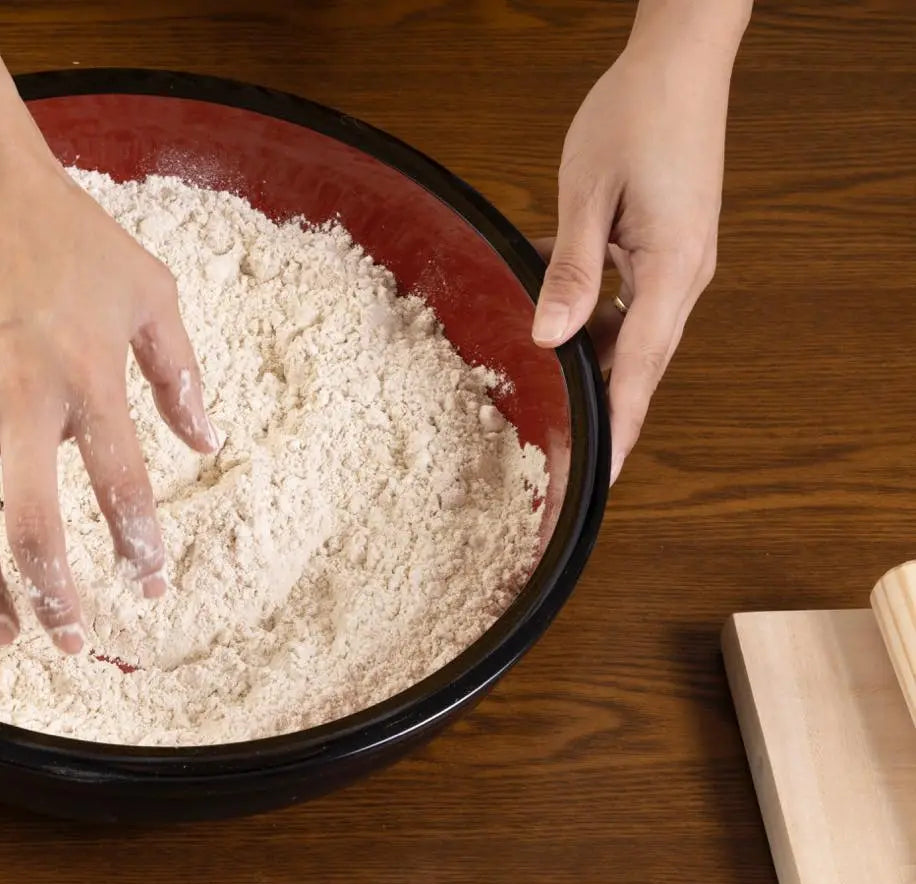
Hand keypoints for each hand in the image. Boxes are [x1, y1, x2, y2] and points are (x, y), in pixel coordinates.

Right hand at [0, 149, 218, 652]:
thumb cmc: (73, 239)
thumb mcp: (151, 293)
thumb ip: (180, 374)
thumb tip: (206, 443)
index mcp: (89, 378)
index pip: (121, 486)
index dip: (139, 548)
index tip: (151, 589)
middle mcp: (23, 399)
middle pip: (32, 525)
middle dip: (53, 595)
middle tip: (72, 641)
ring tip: (2, 632)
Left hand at [531, 15, 742, 483]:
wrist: (679, 60)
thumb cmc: (635, 114)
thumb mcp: (587, 194)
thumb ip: (570, 270)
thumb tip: (549, 338)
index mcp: (671, 268)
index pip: (639, 370)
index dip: (619, 426)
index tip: (602, 477)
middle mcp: (685, 274)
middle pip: (638, 360)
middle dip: (603, 406)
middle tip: (561, 452)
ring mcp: (680, 260)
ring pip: (631, 331)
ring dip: (589, 356)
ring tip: (543, 388)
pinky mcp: (667, 243)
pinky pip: (628, 296)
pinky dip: (591, 310)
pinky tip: (548, 303)